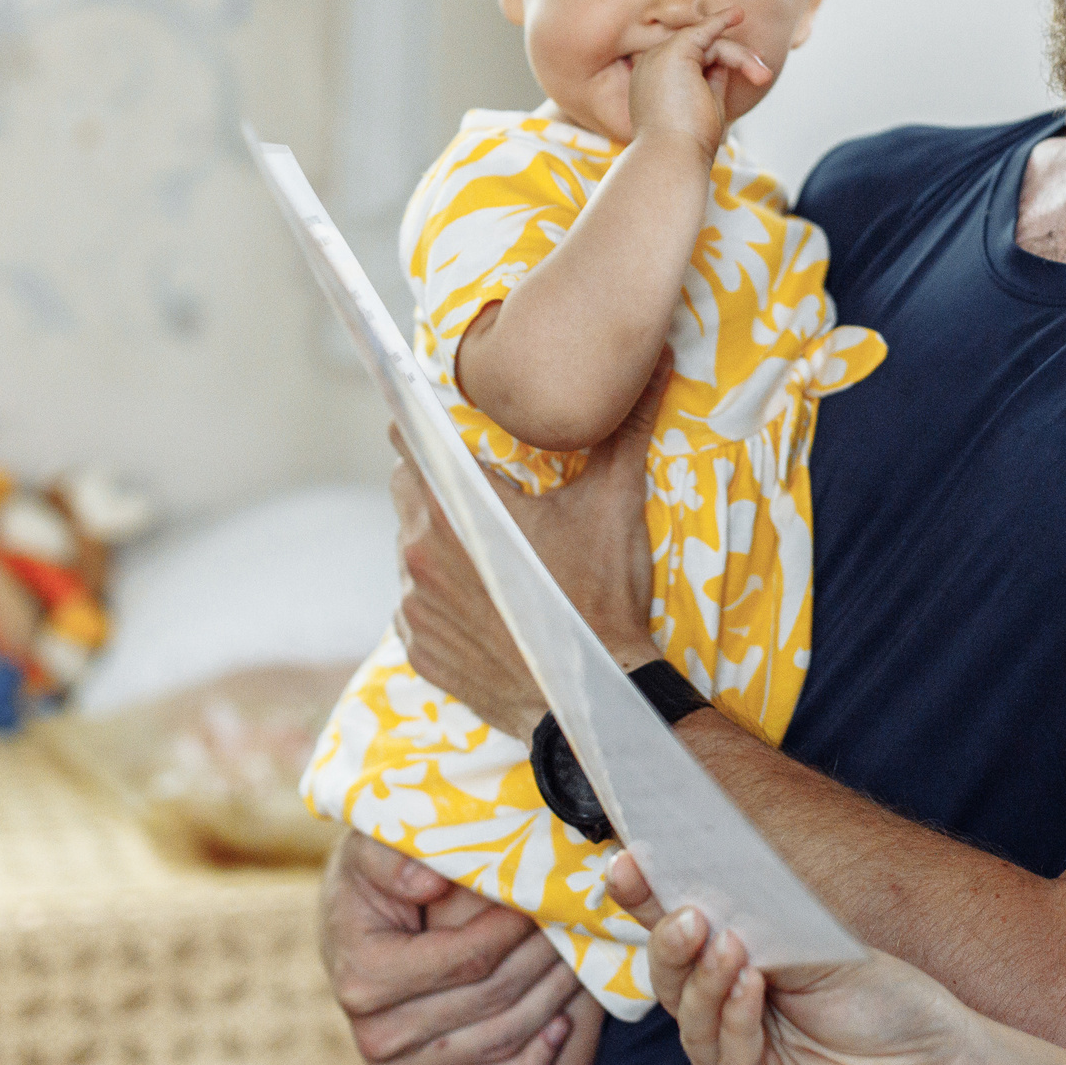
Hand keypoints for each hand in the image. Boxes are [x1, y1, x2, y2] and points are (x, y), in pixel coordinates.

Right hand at [320, 830, 601, 1064]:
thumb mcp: (370, 849)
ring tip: (580, 963)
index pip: (468, 958)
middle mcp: (377, 1035)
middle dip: (543, 960)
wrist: (352, 934)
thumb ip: (391, 858)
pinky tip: (562, 1023)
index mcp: (365, 976)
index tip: (546, 898)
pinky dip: (535, 1057)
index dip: (515, 929)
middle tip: (577, 927)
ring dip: (551, 1002)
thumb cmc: (372, 880)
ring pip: (500, 1041)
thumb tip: (431, 882)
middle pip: (491, 1000)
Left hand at [392, 357, 666, 738]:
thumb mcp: (617, 505)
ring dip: (443, 540)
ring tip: (498, 553)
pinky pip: (417, 604)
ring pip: (413, 547)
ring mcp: (413, 603)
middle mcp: (418, 550)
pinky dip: (444, 596)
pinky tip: (490, 602)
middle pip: (410, 488)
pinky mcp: (418, 647)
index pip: (408, 434)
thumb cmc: (601, 598)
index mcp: (454, 504)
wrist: (592, 699)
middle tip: (489, 489)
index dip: (422, 419)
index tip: (442, 417)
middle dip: (440, 480)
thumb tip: (657, 365)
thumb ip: (626, 428)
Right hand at [610, 856, 964, 1064]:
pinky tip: (749, 984)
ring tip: (726, 941)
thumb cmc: (884, 999)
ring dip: (705, 977)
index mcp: (736, 968)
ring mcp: (736, 1063)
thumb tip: (703, 882)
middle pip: (673, 978)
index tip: (627, 862)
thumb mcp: (819, 945)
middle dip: (668, 939)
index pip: (683, 932)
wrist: (940, 1056)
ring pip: (692, 1020)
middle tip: (684, 911)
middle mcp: (726, 1016)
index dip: (649, 898)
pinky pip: (729, 1062)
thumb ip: (762, 922)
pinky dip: (736, 1018)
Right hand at [628, 10, 773, 157]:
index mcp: (652, 83)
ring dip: (740, 56)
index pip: (689, 60)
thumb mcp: (704, 107)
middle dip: (736, 58)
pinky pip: (702, 30)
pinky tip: (738, 15)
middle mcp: (650, 67)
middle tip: (762, 75)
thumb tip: (729, 63)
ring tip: (761, 75)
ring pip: (708, 43)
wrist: (672, 158)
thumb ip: (712, 81)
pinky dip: (721, 20)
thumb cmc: (687, 145)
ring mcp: (658, 57)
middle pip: (700, 49)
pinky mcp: (673, 53)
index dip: (720, 61)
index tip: (751, 68)